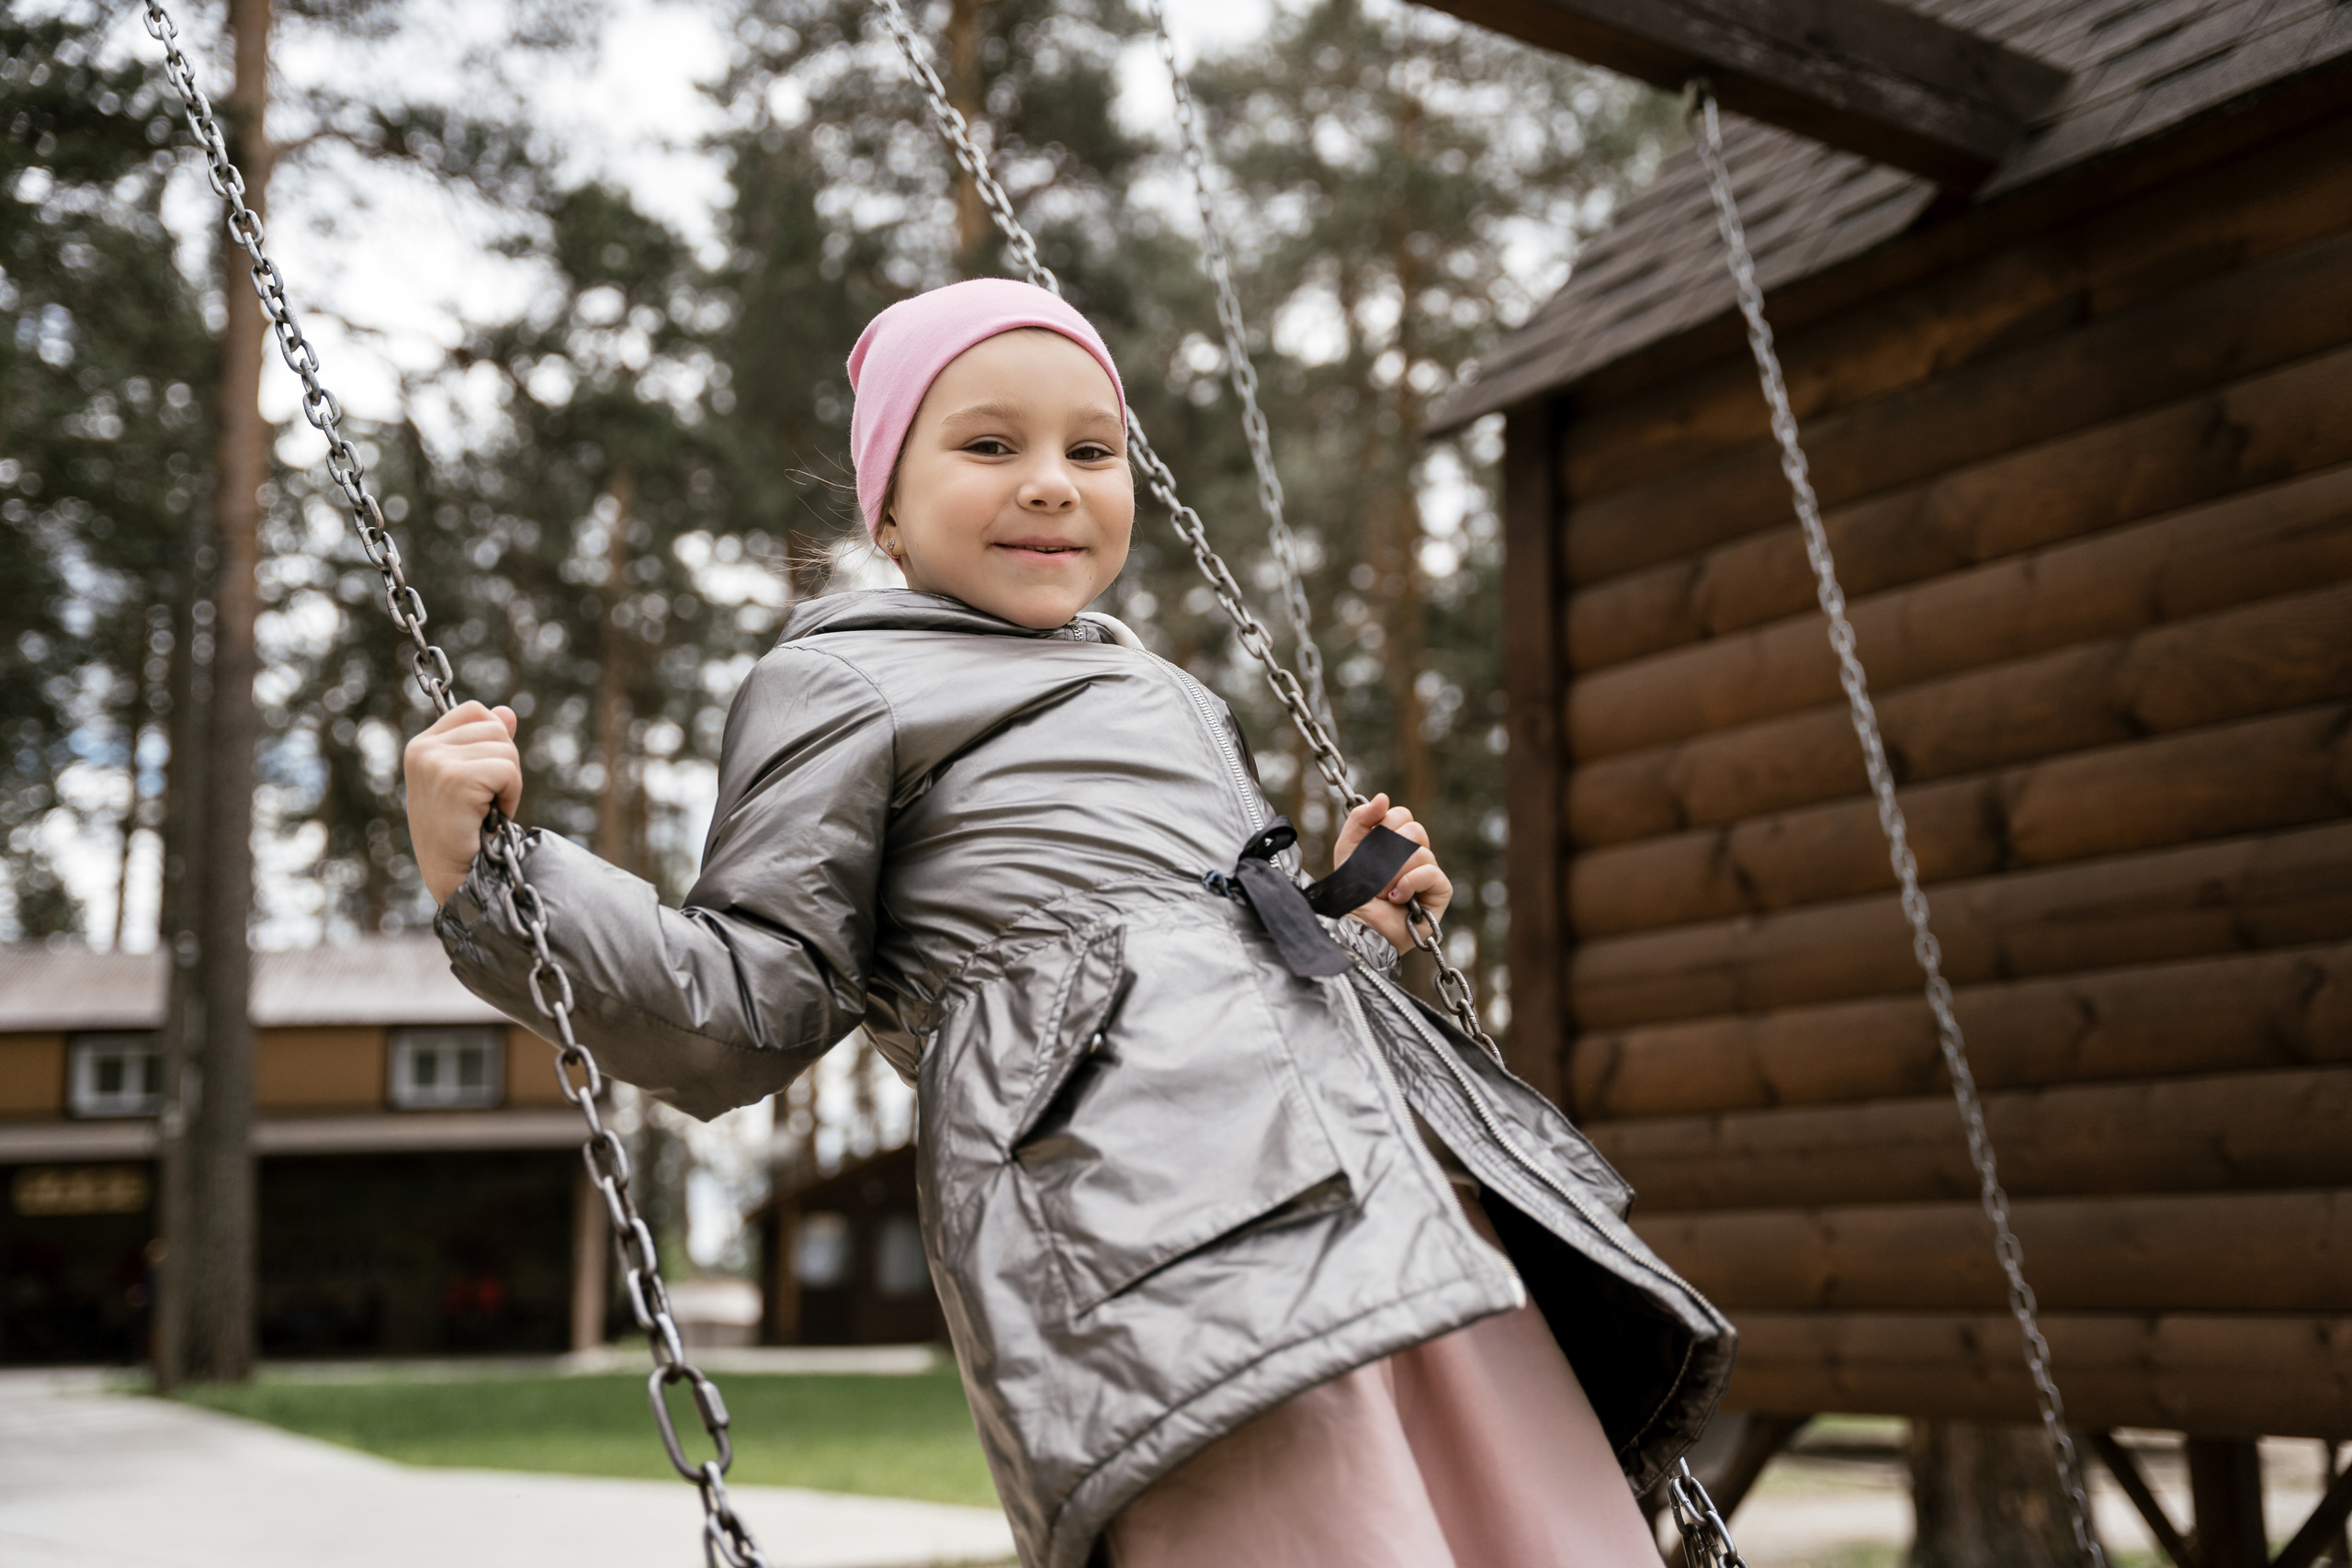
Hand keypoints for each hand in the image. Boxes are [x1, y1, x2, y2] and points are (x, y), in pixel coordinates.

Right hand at [402, 701, 521, 905]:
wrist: (455, 877)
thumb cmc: (462, 833)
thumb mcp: (472, 781)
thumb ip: (486, 744)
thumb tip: (507, 712)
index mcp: (422, 745)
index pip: (474, 711)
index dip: (494, 739)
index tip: (485, 777)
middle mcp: (423, 749)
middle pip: (495, 727)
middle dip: (505, 765)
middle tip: (487, 800)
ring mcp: (435, 762)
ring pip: (506, 748)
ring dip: (509, 784)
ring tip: (486, 810)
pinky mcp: (454, 779)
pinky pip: (508, 771)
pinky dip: (511, 796)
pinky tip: (491, 817)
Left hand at [1331, 793, 1450, 953]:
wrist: (1357, 927)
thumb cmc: (1352, 892)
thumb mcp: (1348, 849)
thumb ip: (1360, 820)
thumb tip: (1384, 797)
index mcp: (1395, 841)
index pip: (1402, 815)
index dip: (1384, 826)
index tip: (1369, 846)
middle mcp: (1415, 854)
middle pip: (1414, 830)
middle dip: (1387, 853)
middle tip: (1374, 873)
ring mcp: (1429, 873)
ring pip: (1420, 852)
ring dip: (1393, 874)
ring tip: (1382, 891)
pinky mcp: (1440, 892)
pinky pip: (1431, 873)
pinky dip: (1409, 884)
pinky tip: (1396, 899)